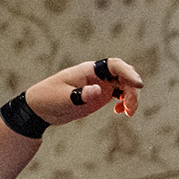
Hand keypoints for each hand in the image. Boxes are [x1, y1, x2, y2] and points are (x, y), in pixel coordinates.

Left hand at [25, 57, 144, 125]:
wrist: (40, 108)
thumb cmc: (48, 98)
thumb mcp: (63, 98)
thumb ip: (80, 95)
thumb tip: (98, 91)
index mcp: (89, 70)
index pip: (114, 65)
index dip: (128, 73)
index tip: (138, 85)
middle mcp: (97, 75)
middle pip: (124, 75)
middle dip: (132, 89)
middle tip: (130, 107)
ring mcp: (100, 85)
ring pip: (124, 85)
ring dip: (131, 97)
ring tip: (128, 112)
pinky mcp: (99, 96)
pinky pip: (119, 94)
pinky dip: (124, 102)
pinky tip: (121, 112)